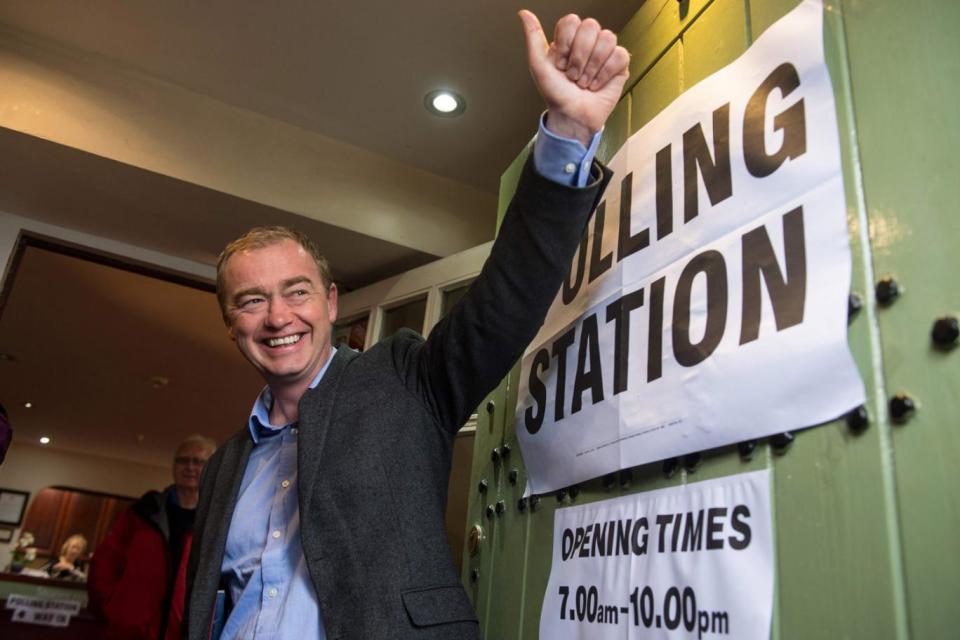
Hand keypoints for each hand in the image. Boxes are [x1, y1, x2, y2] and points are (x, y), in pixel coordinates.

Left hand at [519, 10, 629, 145]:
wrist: (571, 117)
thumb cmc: (555, 94)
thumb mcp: (538, 66)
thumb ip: (533, 37)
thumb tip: (523, 13)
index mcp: (569, 38)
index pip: (572, 21)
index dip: (566, 43)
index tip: (560, 64)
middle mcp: (587, 42)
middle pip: (591, 26)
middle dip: (579, 56)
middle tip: (572, 76)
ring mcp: (604, 52)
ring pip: (607, 38)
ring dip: (592, 66)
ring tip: (584, 82)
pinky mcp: (619, 64)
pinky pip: (619, 55)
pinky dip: (605, 73)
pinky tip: (596, 84)